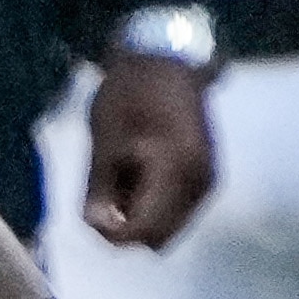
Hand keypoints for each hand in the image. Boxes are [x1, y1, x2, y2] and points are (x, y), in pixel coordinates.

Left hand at [82, 49, 212, 249]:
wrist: (168, 60)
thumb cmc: (131, 91)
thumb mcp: (104, 138)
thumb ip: (99, 189)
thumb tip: (97, 228)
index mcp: (178, 170)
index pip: (145, 231)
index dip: (112, 233)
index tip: (90, 209)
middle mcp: (201, 183)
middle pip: (159, 237)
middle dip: (125, 226)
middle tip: (102, 193)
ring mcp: (208, 182)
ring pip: (167, 228)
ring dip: (139, 214)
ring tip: (121, 174)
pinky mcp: (206, 180)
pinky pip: (176, 212)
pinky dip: (152, 204)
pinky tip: (138, 172)